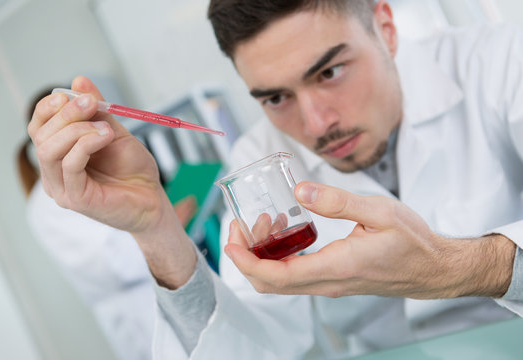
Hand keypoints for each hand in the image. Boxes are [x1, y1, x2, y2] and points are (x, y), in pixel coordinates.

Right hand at [28, 76, 195, 287]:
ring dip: (76, 129)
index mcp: (59, 156)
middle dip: (66, 113)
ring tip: (105, 127)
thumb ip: (96, 110)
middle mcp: (54, 173)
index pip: (38, 127)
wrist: (153, 199)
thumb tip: (79, 81)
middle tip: (92, 104)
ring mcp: (62, 188)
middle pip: (41, 135)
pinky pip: (70, 165)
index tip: (74, 94)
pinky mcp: (76, 199)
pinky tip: (105, 137)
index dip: (49, 106)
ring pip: (49, 149)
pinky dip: (86, 144)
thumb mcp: (113, 131)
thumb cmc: (133, 170)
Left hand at [224, 181, 514, 298]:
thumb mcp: (379, 211)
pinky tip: (288, 230)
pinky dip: (280, 256)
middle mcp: (328, 282)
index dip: (246, 261)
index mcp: (336, 266)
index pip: (277, 275)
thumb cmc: (412, 242)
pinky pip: (295, 276)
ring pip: (280, 281)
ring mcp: (330, 285)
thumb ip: (337, 201)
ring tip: (267, 221)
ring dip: (263, 254)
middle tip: (242, 226)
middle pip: (270, 283)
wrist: (434, 269)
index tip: (230, 241)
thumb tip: (300, 191)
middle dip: (247, 256)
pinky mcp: (333, 280)